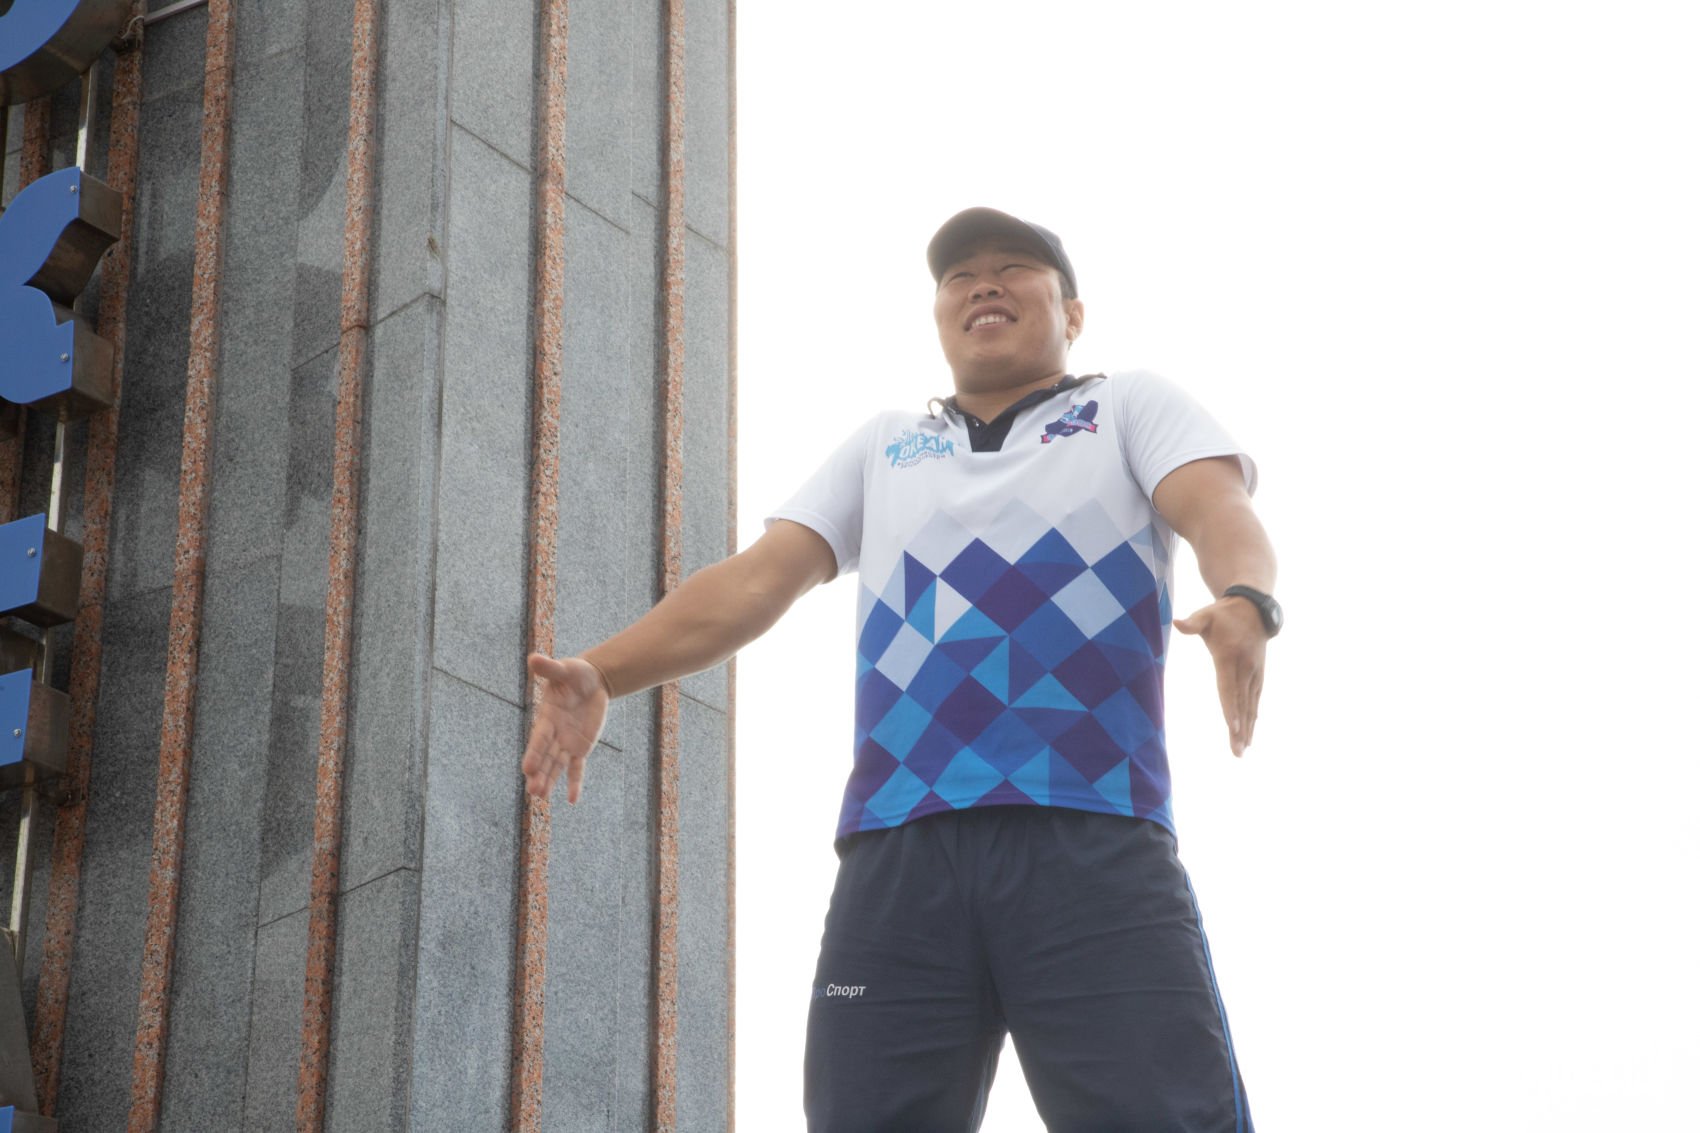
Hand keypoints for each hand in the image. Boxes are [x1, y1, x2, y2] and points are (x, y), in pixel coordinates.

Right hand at [521, 653, 609, 801]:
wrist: (592, 681)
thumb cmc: (575, 673)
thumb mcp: (565, 669)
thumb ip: (550, 668)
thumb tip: (534, 658)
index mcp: (547, 716)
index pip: (540, 737)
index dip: (535, 752)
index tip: (528, 768)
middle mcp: (554, 733)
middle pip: (546, 756)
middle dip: (540, 773)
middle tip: (533, 791)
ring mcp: (567, 742)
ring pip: (557, 765)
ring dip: (550, 781)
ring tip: (540, 797)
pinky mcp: (581, 747)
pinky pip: (577, 768)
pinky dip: (575, 782)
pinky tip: (573, 799)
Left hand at [1172, 597, 1266, 756]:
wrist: (1254, 610)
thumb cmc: (1223, 615)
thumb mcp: (1206, 615)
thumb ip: (1193, 623)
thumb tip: (1177, 622)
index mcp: (1229, 657)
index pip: (1228, 687)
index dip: (1231, 709)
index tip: (1233, 728)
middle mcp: (1245, 668)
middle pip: (1240, 703)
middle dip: (1239, 729)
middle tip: (1237, 751)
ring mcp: (1254, 673)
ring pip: (1250, 706)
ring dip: (1247, 729)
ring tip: (1242, 751)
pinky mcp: (1258, 676)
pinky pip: (1255, 700)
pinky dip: (1252, 718)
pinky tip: (1249, 736)